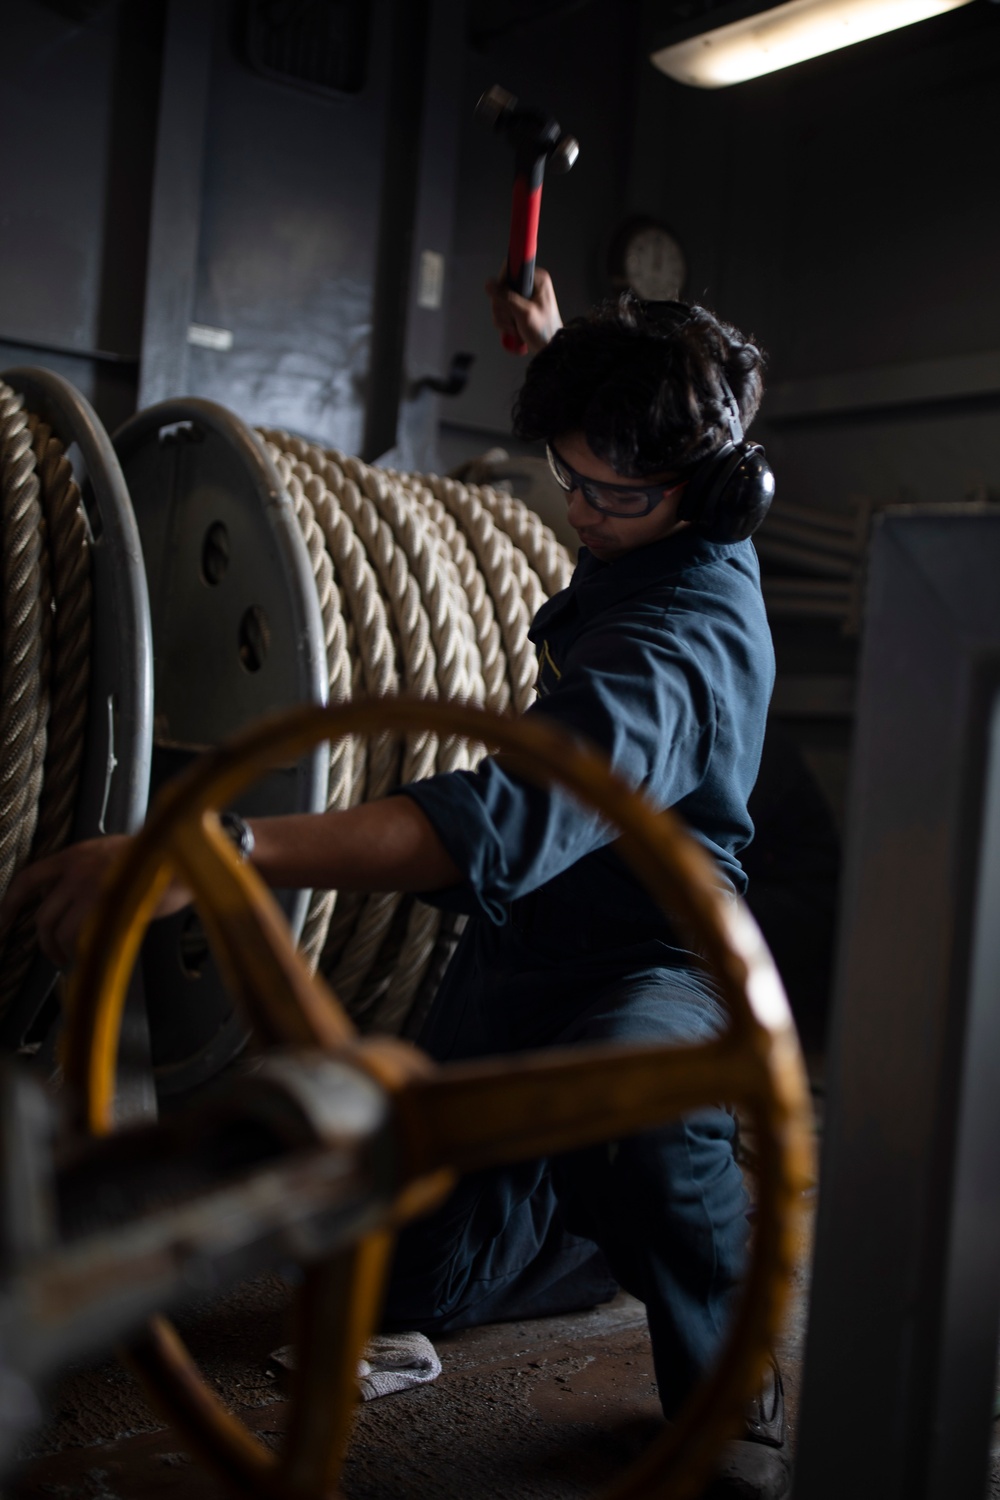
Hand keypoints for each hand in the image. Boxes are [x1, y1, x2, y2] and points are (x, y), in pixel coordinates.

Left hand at [0, 837, 191, 970]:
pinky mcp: (106, 907)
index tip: (4, 921)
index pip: (28, 878)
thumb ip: (85, 872)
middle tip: (56, 955)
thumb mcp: (112, 854)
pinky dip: (84, 951)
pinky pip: (83, 938)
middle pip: (43, 916)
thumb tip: (67, 898)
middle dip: (45, 942)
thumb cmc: (157, 861)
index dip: (10, 903)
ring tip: (76, 957)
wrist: (185, 858)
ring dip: (64, 950)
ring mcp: (90, 889)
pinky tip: (94, 952)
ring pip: (60, 931)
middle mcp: (76, 870)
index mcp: (75, 854)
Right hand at [485, 264, 561, 354]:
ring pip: (498, 301)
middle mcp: (528, 285)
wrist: (549, 348)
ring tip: (515, 326)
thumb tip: (489, 284)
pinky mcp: (517, 308)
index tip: (503, 298)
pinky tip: (513, 329)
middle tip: (512, 318)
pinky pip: (500, 311)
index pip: (511, 268)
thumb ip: (506, 297)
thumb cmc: (544, 331)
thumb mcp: (525, 313)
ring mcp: (522, 297)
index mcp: (536, 279)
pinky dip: (503, 322)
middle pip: (501, 287)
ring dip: (503, 317)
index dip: (502, 282)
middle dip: (503, 307)